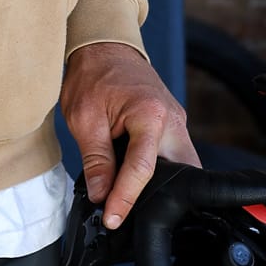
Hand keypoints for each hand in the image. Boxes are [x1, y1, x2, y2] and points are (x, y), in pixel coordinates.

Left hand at [60, 41, 197, 229]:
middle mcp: (172, 120)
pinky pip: (174, 156)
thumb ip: (96, 160)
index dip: (126, 199)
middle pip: (177, 173)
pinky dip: (160, 171)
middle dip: (159, 197)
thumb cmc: (93, 75)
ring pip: (181, 167)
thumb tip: (101, 194)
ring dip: (161, 185)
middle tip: (132, 216)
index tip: (112, 218)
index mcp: (150, 114)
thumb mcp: (84, 118)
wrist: (105, 46)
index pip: (142, 169)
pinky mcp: (173, 125)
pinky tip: (139, 182)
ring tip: (133, 202)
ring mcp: (177, 122)